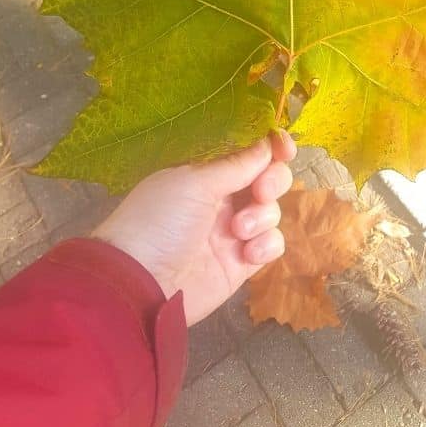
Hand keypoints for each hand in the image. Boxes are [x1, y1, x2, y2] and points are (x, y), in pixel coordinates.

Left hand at [91, 132, 295, 324]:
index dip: (269, 147)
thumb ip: (237, 164)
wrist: (141, 283)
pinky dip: (266, 244)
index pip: (246, 153)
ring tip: (238, 231)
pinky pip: (271, 244)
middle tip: (260, 192)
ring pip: (271, 211)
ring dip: (263, 216)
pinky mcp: (242, 262)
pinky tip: (247, 253)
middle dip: (272, 181)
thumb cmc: (161, 220)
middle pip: (267, 178)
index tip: (283, 147)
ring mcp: (233, 231)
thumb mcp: (195, 182)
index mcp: (206, 173)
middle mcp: (222, 198)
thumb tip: (267, 143)